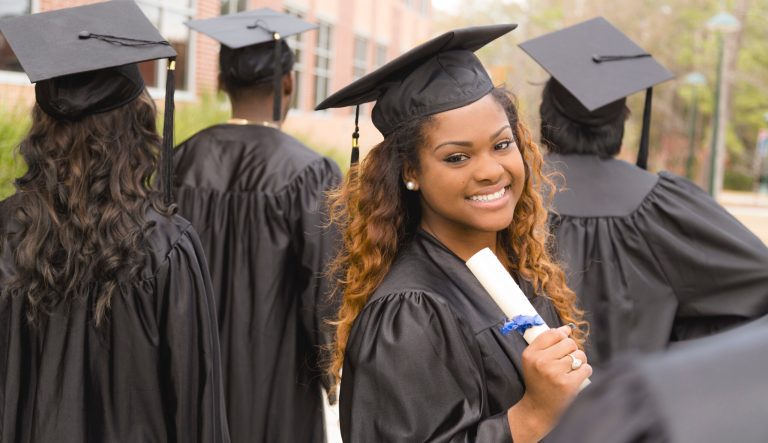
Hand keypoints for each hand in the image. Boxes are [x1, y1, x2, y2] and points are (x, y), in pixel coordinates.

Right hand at [507, 325, 591, 442]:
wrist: (539, 408)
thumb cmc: (538, 382)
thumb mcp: (532, 361)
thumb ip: (546, 343)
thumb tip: (566, 329)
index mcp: (531, 354)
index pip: (553, 334)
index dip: (562, 335)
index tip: (563, 342)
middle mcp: (541, 362)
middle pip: (569, 343)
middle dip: (572, 350)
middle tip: (566, 361)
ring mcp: (554, 373)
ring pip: (579, 355)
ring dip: (580, 361)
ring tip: (571, 370)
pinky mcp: (568, 384)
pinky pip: (586, 368)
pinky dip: (585, 372)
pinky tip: (576, 378)